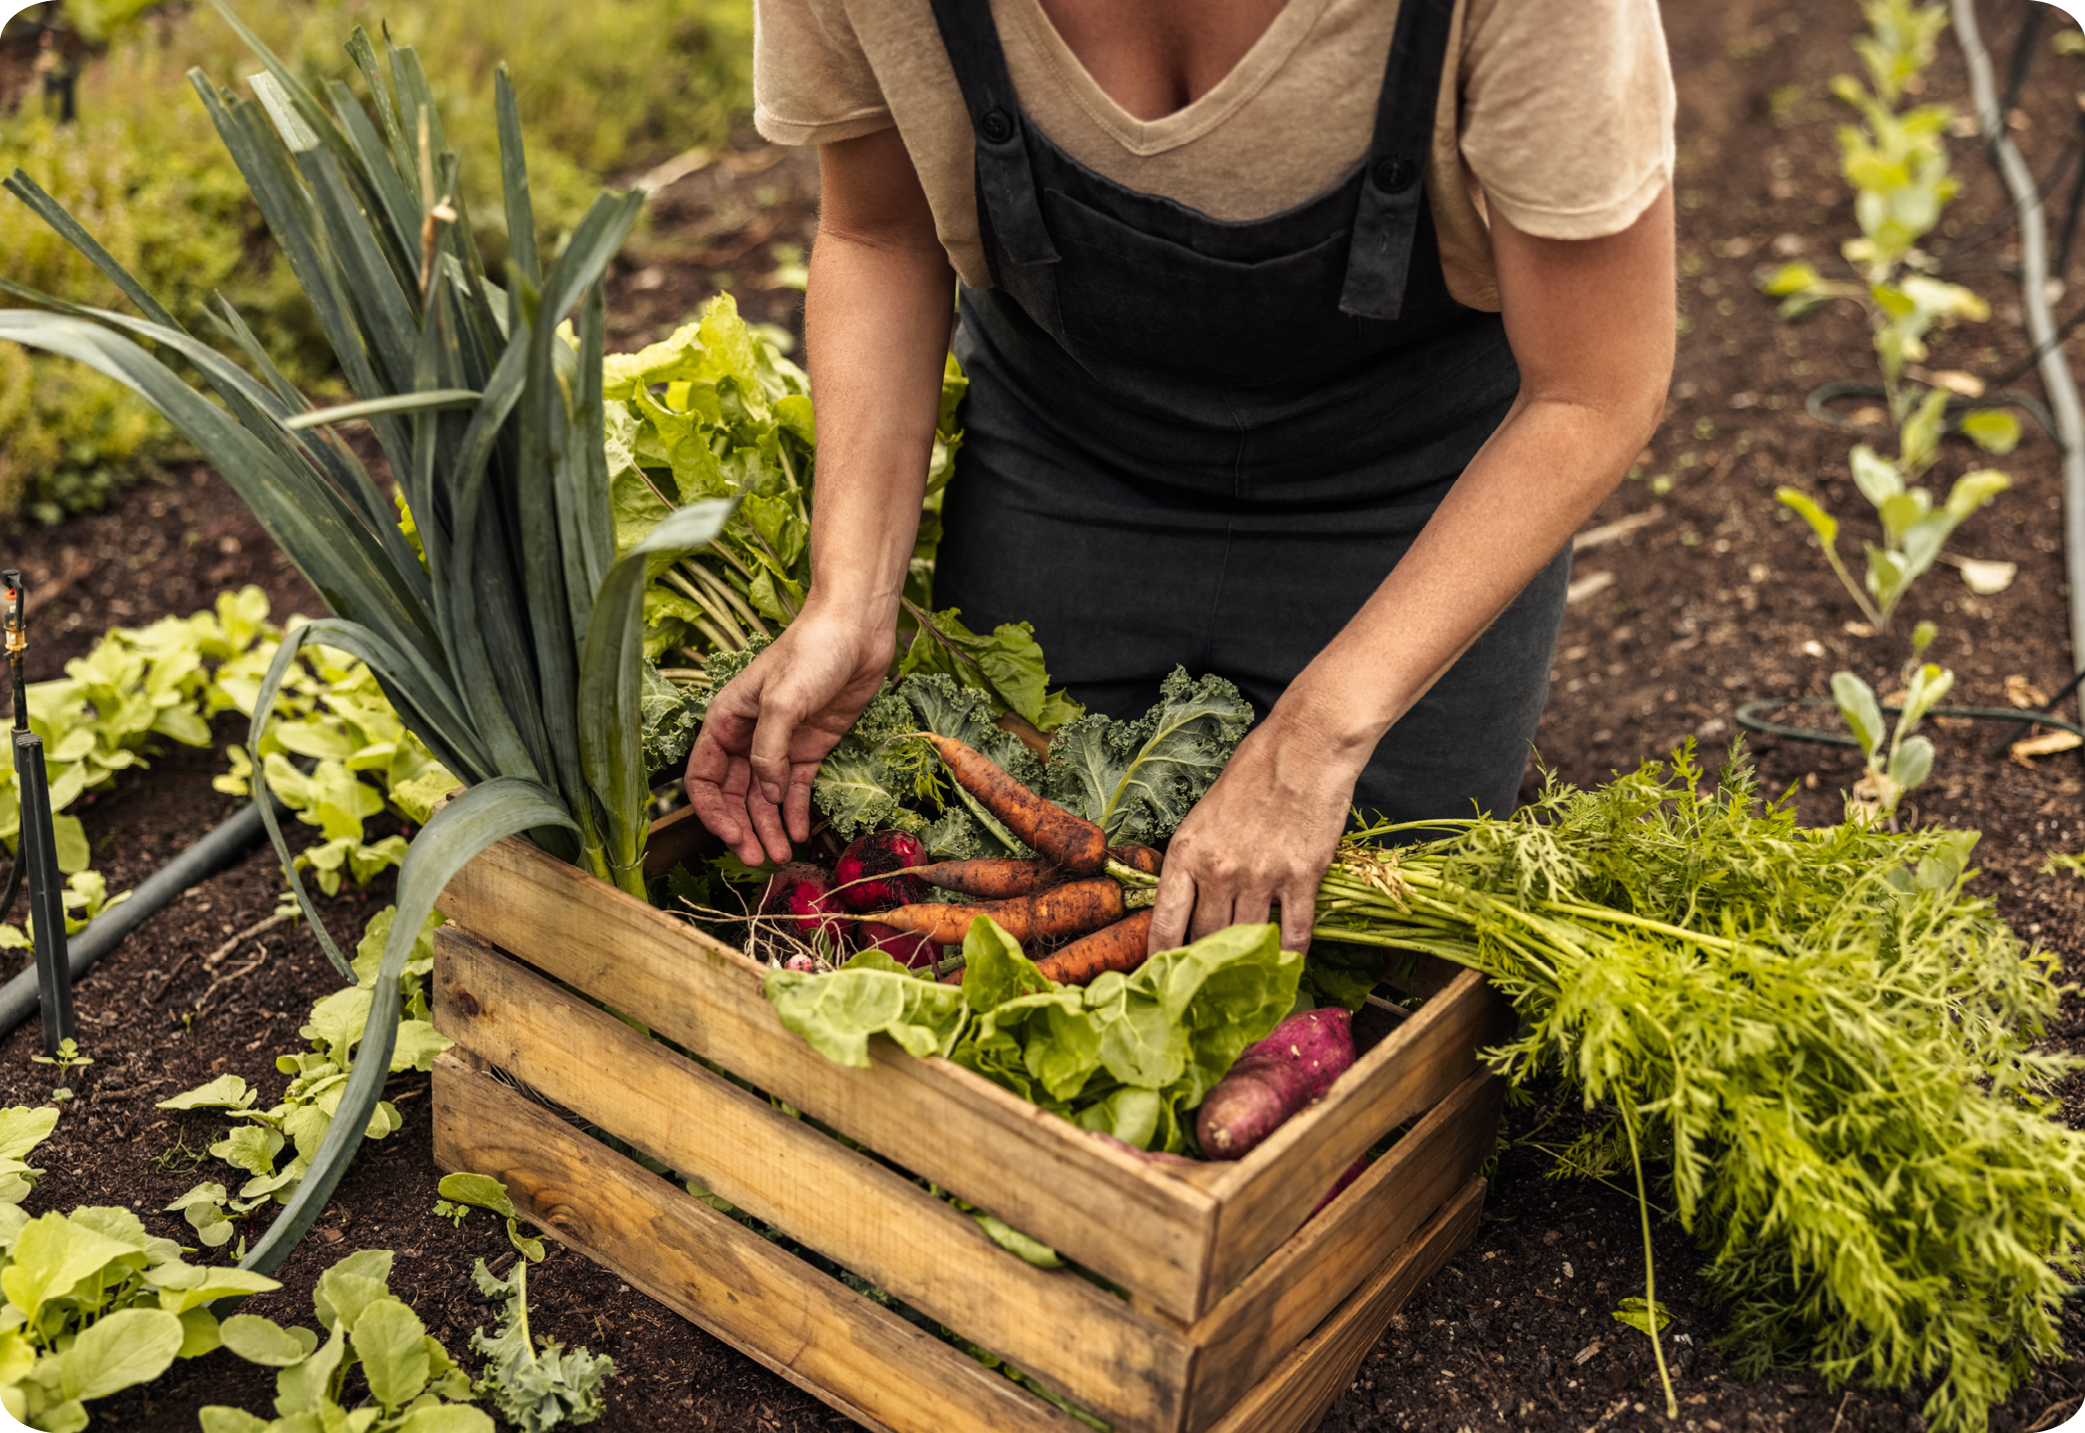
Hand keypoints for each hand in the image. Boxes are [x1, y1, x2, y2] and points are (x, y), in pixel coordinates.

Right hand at [686, 604, 893, 864]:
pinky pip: (796, 788)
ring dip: (770, 827)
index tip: (732, 837)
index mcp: (726, 720)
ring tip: (782, 856)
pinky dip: (796, 812)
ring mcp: (780, 744)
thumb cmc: (812, 651)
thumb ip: (768, 750)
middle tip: (760, 859)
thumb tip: (765, 792)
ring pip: (765, 797)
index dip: (713, 811)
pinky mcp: (810, 747)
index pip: (704, 776)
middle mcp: (748, 736)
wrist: (856, 631)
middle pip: (734, 795)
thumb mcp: (783, 701)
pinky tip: (801, 833)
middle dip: (743, 828)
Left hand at [1146, 706, 1367, 956]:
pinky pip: (1293, 933)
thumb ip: (1195, 857)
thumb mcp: (1205, 813)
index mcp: (1186, 852)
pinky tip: (1286, 965)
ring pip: (1246, 940)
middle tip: (1209, 979)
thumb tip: (1189, 898)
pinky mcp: (1301, 878)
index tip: (1164, 975)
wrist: (1305, 748)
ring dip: (1246, 960)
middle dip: (1206, 961)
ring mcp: (1261, 877)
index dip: (1162, 959)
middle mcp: (1219, 870)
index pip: (1165, 924)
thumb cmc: (1254, 770)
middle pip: (1205, 938)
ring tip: (1247, 977)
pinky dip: (1289, 955)